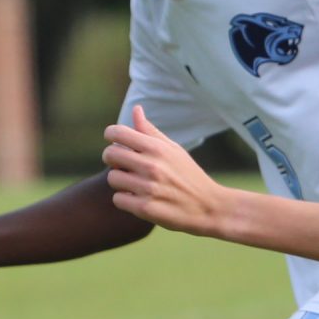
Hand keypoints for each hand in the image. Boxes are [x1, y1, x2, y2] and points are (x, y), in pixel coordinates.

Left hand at [102, 106, 227, 234]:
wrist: (209, 208)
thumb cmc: (189, 175)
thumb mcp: (174, 150)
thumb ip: (151, 131)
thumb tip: (136, 109)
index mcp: (157, 148)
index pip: (117, 133)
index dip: (111, 135)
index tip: (116, 142)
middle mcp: (151, 166)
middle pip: (109, 154)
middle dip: (113, 159)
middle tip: (124, 165)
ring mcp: (148, 188)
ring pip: (112, 178)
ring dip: (120, 182)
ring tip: (134, 184)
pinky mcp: (145, 209)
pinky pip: (118, 199)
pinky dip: (125, 200)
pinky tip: (137, 198)